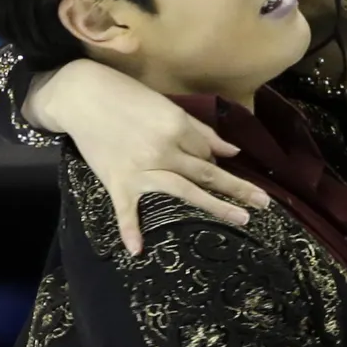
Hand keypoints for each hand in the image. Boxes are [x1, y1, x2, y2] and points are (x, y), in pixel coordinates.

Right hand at [26, 58, 270, 254]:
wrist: (82, 95)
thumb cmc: (127, 98)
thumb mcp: (168, 107)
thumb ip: (201, 131)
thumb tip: (232, 152)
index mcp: (178, 128)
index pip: (208, 154)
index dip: (216, 164)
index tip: (219, 173)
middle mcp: (164, 150)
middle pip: (208, 174)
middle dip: (238, 189)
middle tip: (264, 204)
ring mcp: (141, 168)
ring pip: (184, 191)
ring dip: (214, 207)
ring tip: (241, 219)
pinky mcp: (117, 180)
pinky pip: (125, 209)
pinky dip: (130, 229)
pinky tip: (137, 251)